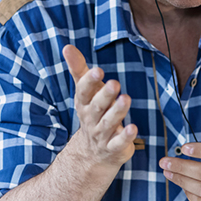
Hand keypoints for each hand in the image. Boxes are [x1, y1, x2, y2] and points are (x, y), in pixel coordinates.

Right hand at [62, 44, 136, 170]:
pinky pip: (118, 143)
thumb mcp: (85, 92)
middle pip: (97, 107)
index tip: (98, 70)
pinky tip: (133, 128)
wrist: (92, 154)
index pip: (83, 92)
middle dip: (105, 95)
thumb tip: (67, 47)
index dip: (90, 81)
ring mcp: (102, 135)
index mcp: (84, 104)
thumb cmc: (93, 113)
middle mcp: (91, 119)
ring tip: (126, 99)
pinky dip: (125, 136)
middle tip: (115, 83)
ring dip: (117, 112)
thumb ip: (79, 70)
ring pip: (108, 123)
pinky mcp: (114, 147)